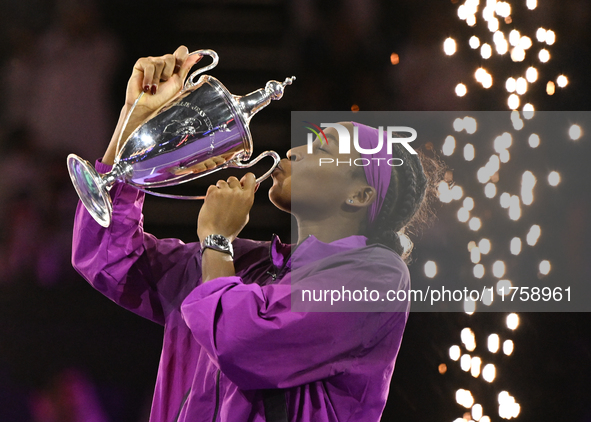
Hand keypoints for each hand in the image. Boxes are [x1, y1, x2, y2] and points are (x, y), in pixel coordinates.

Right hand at [103, 46, 202, 164]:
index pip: (181, 51)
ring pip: (160, 61)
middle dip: (169, 73)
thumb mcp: (178, 83)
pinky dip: (149, 78)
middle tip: (164, 83)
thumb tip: (197, 56)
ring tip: (154, 88)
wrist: (147, 106)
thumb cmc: (162, 98)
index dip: (182, 57)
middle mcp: (163, 62)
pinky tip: (147, 87)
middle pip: (171, 57)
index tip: (179, 69)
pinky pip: (149, 65)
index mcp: (174, 66)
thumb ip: (186, 68)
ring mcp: (152, 62)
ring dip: (158, 79)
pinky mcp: (141, 64)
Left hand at [197, 173, 256, 242]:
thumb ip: (247, 200)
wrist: (216, 235)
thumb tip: (251, 188)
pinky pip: (212, 187)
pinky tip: (212, 204)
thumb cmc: (230, 228)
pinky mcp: (213, 193)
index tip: (242, 183)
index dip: (245, 179)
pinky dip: (212, 193)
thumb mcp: (245, 215)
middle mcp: (237, 193)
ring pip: (221, 182)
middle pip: (233, 179)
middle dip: (230, 186)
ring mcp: (224, 192)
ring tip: (219, 203)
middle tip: (227, 198)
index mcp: (248, 198)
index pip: (250, 177)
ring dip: (220, 189)